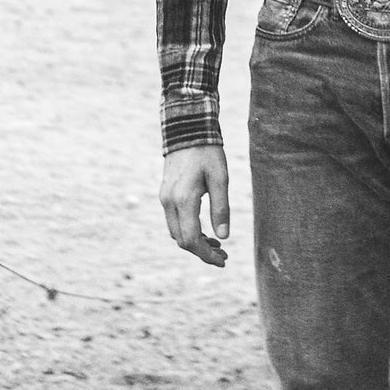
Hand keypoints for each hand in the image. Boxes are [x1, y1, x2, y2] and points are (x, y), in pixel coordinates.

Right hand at [159, 144, 229, 266]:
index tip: (223, 260)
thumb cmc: (207, 152)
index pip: (191, 240)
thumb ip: (221, 208)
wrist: (187, 129)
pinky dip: (188, 230)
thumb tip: (224, 236)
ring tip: (217, 244)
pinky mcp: (165, 194)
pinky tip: (205, 229)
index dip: (206, 255)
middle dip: (202, 251)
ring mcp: (164, 198)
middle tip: (223, 255)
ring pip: (176, 232)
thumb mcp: (220, 178)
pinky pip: (174, 221)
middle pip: (182, 240)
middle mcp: (169, 202)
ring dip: (195, 242)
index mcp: (183, 200)